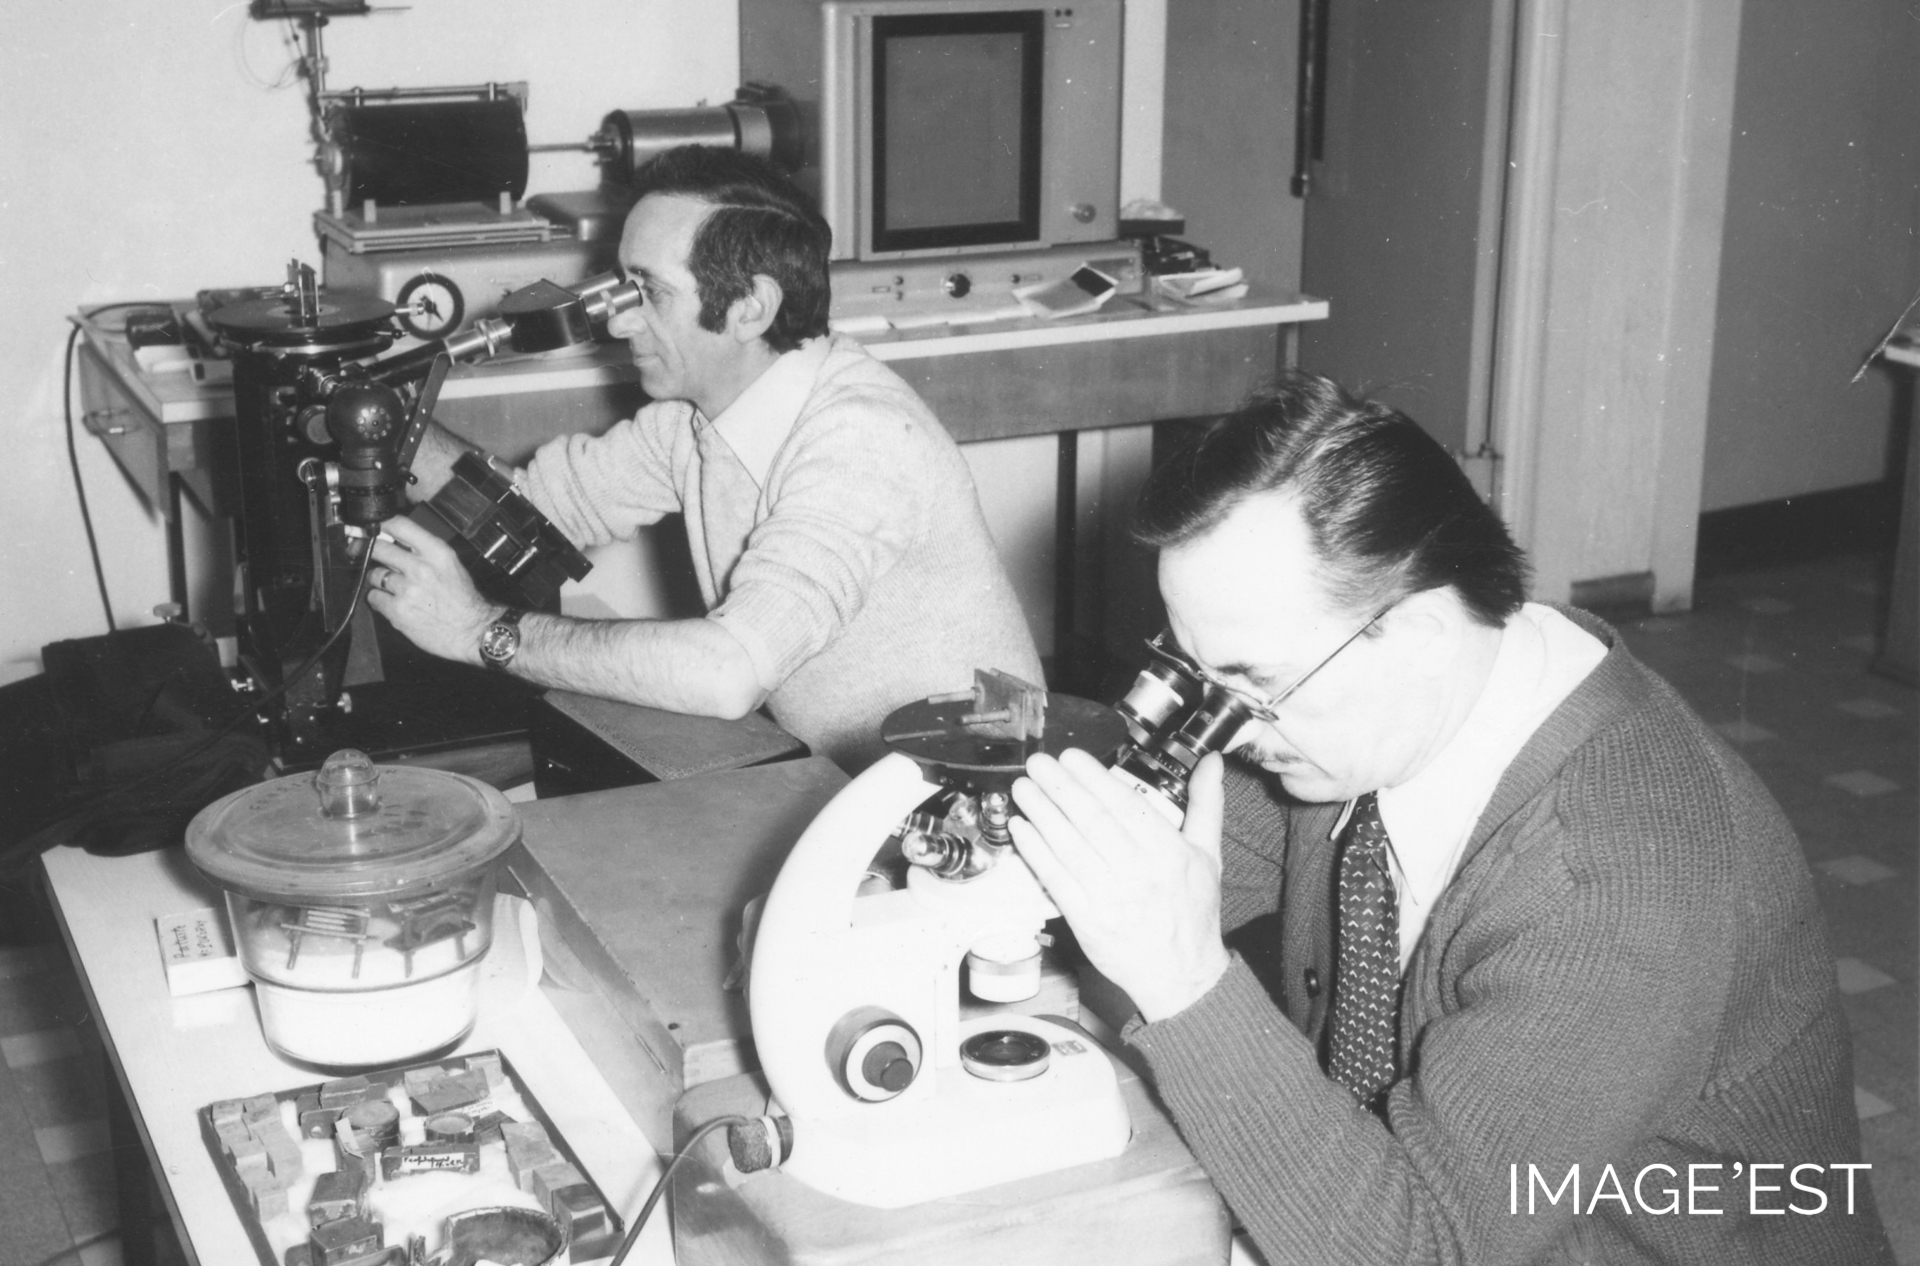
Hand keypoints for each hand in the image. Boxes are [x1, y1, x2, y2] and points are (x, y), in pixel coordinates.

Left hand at [366, 515, 496, 663]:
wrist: (473, 631)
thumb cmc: (463, 599)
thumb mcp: (451, 564)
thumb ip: (425, 550)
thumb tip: (393, 538)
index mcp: (437, 552)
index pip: (399, 525)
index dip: (380, 525)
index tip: (372, 528)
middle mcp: (421, 568)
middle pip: (378, 548)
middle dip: (371, 551)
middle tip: (370, 555)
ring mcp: (408, 590)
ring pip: (374, 575)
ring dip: (380, 580)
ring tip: (394, 588)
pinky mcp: (398, 610)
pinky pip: (373, 597)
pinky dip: (380, 600)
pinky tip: (394, 603)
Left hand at [1009, 749, 1231, 1021]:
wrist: (1182, 976)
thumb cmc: (1193, 913)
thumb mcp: (1209, 856)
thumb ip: (1208, 804)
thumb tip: (1211, 762)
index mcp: (1168, 853)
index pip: (1125, 806)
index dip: (1094, 778)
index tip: (1072, 756)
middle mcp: (1139, 873)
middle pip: (1092, 821)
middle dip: (1061, 787)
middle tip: (1038, 763)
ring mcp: (1110, 898)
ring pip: (1069, 846)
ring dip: (1041, 813)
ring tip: (1023, 788)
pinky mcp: (1087, 921)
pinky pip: (1056, 879)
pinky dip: (1035, 852)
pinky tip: (1021, 829)